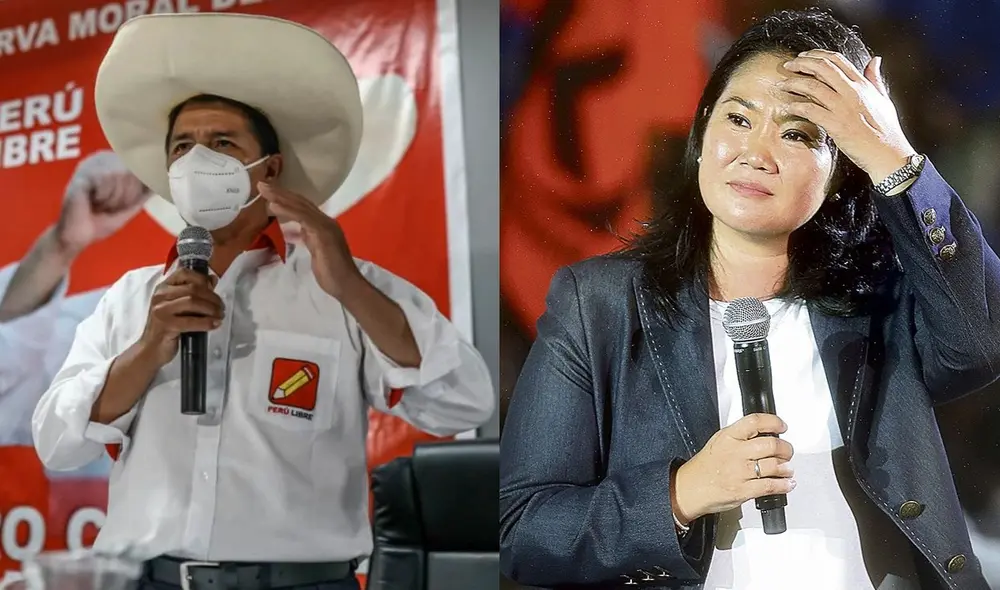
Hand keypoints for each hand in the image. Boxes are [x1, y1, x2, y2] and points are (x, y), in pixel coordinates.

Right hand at [55, 151, 148, 255]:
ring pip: (119, 175)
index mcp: (112, 164)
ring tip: (101, 205)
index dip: (135, 189)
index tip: (122, 203)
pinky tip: (93, 203)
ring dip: (115, 198)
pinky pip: (105, 181)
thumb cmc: (101, 220)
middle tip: (109, 207)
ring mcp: (89, 165)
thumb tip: (161, 182)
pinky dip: (104, 198)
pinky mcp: (81, 174)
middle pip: (131, 171)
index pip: (139, 168)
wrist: (78, 237)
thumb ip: (144, 193)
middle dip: (126, 195)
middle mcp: (101, 160)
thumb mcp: (129, 206)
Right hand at [138, 269, 223, 366]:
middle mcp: (160, 295)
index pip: (184, 273)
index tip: (214, 290)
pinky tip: (215, 324)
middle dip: (212, 298)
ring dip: (211, 309)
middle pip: (193, 288)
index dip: (202, 279)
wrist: (150, 349)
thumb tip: (213, 279)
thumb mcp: (179, 306)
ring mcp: (161, 310)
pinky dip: (207, 322)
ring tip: (220, 315)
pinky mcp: (166, 325)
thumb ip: (194, 292)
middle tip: (221, 307)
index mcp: (163, 288)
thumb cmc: (167, 326)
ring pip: (192, 302)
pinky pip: (191, 321)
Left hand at [258, 182, 363, 297]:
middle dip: (281, 193)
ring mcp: (325, 226)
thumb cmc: (332, 274)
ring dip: (280, 197)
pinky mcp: (322, 233)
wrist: (346, 284)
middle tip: (262, 184)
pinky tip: (274, 205)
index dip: (287, 199)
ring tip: (264, 189)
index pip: (304, 208)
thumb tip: (298, 232)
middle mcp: (326, 222)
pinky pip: (302, 217)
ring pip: (300, 206)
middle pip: (301, 202)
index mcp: (325, 226)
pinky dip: (287, 210)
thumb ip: (308, 239)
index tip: (269, 193)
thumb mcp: (317, 252)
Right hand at [672, 413, 795, 524]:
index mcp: (728, 437)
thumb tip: (765, 433)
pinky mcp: (743, 490)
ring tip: (787, 468)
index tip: (782, 427)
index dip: (774, 422)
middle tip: (787, 451)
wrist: (689, 488)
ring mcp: (740, 472)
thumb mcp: (718, 441)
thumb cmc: (704, 467)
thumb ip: (740, 436)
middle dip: (785, 449)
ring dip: (786, 468)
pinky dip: (784, 485)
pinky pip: (770, 486)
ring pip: (774, 466)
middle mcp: (735, 452)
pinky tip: (787, 483)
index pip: (755, 422)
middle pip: (771, 444)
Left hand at [779, 50, 915, 183]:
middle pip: (823, 67)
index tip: (804, 56)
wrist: (888, 153)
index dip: (818, 55)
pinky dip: (795, 107)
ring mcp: (843, 107)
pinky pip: (810, 110)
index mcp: (863, 85)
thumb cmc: (886, 130)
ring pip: (813, 86)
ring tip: (781, 85)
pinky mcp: (836, 124)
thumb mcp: (883, 99)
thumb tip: (875, 60)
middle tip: (788, 65)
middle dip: (802, 63)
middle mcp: (853, 92)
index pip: (837, 60)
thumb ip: (875, 79)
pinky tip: (786, 108)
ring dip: (793, 83)